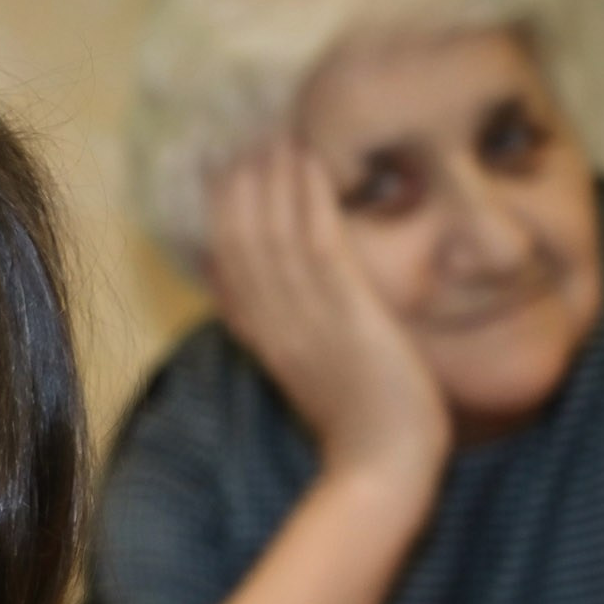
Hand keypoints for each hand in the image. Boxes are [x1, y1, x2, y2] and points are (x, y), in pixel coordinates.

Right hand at [205, 137, 450, 480]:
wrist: (383, 469)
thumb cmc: (363, 429)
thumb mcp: (315, 376)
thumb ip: (290, 337)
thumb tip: (275, 305)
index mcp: (264, 341)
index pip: (228, 267)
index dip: (221, 217)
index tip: (224, 174)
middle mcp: (275, 326)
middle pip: (240, 243)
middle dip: (239, 187)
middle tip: (244, 139)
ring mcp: (307, 320)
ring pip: (273, 235)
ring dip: (272, 179)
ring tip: (276, 135)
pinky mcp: (346, 315)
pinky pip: (318, 243)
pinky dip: (308, 198)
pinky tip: (310, 162)